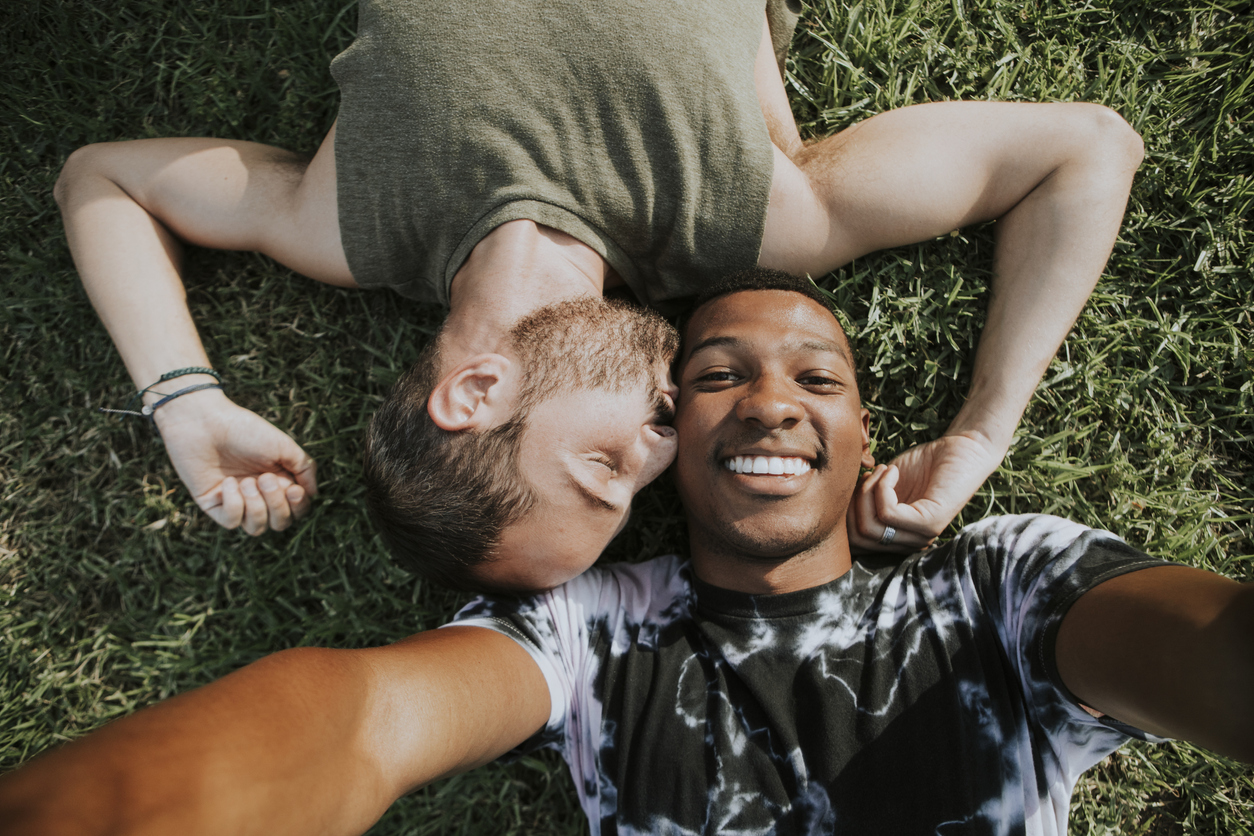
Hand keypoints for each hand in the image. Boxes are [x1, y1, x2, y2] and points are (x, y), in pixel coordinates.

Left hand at [152, 389, 317, 534]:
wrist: (205, 422)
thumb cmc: (245, 429)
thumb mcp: (284, 446)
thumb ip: (305, 469)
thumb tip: (313, 494)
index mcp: (279, 481)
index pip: (297, 510)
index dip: (298, 506)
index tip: (292, 488)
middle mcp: (259, 495)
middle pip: (280, 523)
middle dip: (276, 504)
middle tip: (264, 478)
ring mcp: (236, 502)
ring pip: (257, 527)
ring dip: (256, 506)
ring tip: (246, 481)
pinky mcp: (213, 505)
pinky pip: (232, 522)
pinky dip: (234, 504)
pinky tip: (227, 482)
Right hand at [847, 433, 1003, 552]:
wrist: (962, 448)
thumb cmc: (924, 464)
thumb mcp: (885, 486)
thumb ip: (864, 501)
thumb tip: (833, 508)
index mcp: (898, 538)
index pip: (855, 543)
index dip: (846, 511)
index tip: (859, 482)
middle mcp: (909, 543)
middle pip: (858, 539)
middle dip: (853, 502)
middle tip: (869, 477)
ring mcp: (922, 536)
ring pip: (870, 527)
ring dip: (867, 491)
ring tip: (883, 472)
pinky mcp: (930, 523)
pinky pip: (888, 513)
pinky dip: (882, 486)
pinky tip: (893, 471)